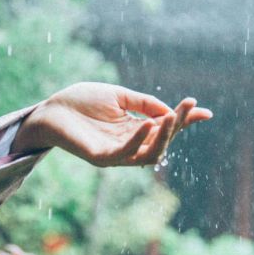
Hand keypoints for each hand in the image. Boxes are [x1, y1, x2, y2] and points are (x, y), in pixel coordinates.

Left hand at [11, 82, 212, 166]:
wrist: (50, 109)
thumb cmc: (80, 102)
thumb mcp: (119, 97)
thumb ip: (144, 103)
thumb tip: (171, 111)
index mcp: (133, 130)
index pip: (164, 128)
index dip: (183, 120)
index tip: (202, 110)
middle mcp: (128, 145)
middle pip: (162, 141)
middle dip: (177, 125)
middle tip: (188, 106)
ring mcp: (115, 154)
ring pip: (149, 152)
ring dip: (163, 135)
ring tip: (171, 117)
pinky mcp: (101, 158)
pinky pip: (125, 154)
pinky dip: (138, 140)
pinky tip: (148, 124)